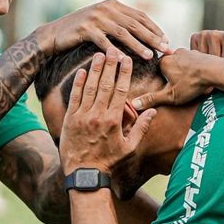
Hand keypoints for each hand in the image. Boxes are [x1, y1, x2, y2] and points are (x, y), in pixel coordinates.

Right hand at [36, 0, 169, 58]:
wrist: (54, 34)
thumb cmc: (81, 32)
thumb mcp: (102, 21)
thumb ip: (120, 22)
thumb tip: (143, 32)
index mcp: (113, 4)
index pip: (140, 16)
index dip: (155, 28)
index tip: (166, 41)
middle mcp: (106, 8)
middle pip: (135, 24)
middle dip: (152, 37)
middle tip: (166, 49)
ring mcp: (96, 17)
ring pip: (123, 33)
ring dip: (138, 45)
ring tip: (150, 56)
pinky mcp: (85, 29)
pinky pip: (104, 42)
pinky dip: (115, 51)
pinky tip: (124, 61)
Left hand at [59, 49, 156, 174]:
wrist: (84, 173)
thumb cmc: (109, 161)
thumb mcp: (129, 147)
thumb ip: (141, 128)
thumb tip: (153, 112)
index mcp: (113, 120)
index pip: (120, 91)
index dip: (124, 73)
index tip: (127, 60)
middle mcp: (98, 115)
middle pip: (105, 85)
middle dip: (110, 65)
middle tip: (113, 50)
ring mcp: (83, 116)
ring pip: (89, 88)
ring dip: (95, 70)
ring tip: (99, 55)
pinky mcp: (70, 119)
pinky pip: (75, 97)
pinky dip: (78, 84)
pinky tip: (83, 72)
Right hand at [132, 49, 223, 110]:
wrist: (216, 71)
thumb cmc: (193, 83)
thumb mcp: (170, 95)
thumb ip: (152, 99)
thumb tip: (134, 104)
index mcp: (164, 62)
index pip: (156, 71)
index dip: (162, 82)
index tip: (168, 89)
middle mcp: (174, 54)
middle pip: (169, 67)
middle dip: (173, 78)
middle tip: (181, 88)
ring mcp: (188, 52)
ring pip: (181, 65)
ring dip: (185, 74)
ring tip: (191, 84)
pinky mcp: (199, 54)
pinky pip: (193, 63)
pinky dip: (195, 70)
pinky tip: (199, 79)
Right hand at [190, 31, 223, 67]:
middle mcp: (215, 33)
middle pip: (211, 62)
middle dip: (216, 70)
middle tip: (221, 72)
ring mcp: (204, 34)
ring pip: (201, 60)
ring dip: (207, 67)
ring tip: (215, 67)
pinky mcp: (195, 37)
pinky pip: (194, 56)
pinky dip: (199, 61)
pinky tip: (207, 61)